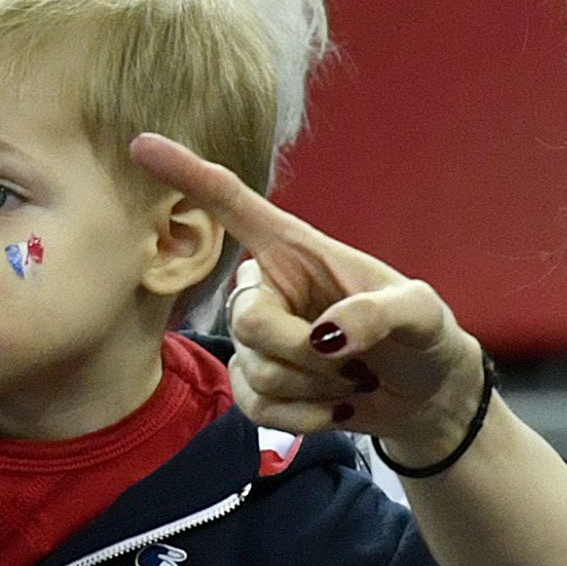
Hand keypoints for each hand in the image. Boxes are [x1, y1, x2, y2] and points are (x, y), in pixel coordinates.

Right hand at [128, 135, 479, 461]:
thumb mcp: (421, 313)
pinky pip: (254, 407)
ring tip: (352, 382)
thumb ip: (379, 314)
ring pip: (254, 371)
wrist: (427, 398)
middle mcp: (270, 288)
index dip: (186, 175)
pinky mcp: (260, 387)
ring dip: (313, 388)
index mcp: (297, 249)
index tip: (139, 146)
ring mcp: (260, 341)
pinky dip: (301, 419)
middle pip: (247, 319)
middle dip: (303, 352)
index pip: (233, 205)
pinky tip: (334, 411)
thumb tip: (325, 337)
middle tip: (352, 362)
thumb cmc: (423, 337)